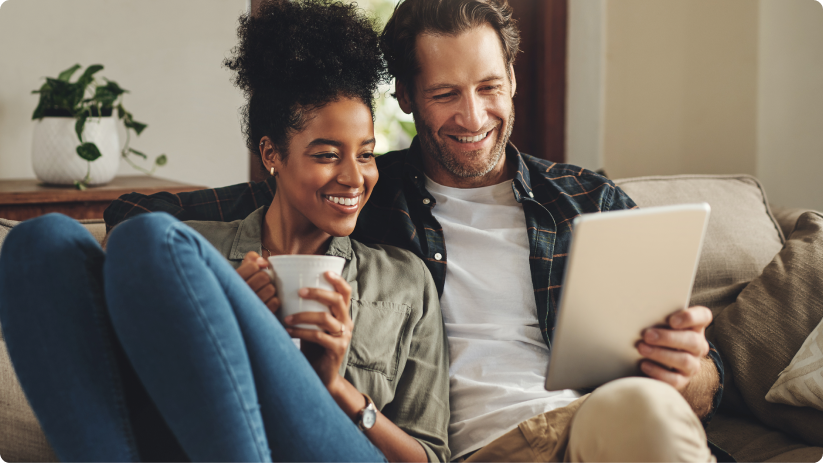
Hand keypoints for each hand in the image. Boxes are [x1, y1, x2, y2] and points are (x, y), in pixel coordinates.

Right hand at [236, 251, 279, 313]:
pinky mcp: (259, 315)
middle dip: (265, 278)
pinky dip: (274, 301)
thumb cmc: (243, 287)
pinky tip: (266, 302)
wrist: (237, 312)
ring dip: (270, 289)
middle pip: (264, 277)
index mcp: (233, 280)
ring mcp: (248, 306)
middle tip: (261, 283)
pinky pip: (275, 302)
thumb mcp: (242, 270)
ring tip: (263, 292)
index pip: (253, 266)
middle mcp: (238, 294)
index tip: (256, 270)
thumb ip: (251, 259)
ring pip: (270, 289)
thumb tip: (264, 262)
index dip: (258, 267)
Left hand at [284, 271, 352, 388]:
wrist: (321, 375)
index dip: (338, 279)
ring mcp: (344, 336)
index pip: (345, 291)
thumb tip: (284, 289)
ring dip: (303, 316)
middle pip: (337, 300)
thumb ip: (307, 309)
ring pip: (325, 318)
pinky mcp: (337, 349)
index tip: (324, 271)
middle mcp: (346, 322)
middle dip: (317, 292)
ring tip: (286, 318)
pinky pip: (319, 336)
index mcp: (342, 313)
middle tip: (299, 291)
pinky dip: (301, 332)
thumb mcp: (313, 325)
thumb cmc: (313, 346)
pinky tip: (288, 331)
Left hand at [637, 306, 711, 391]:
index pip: (703, 316)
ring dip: (660, 354)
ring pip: (684, 361)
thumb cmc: (656, 332)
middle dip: (668, 338)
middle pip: (692, 341)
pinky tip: (644, 364)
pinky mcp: (682, 380)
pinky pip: (675, 379)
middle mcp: (698, 345)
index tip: (671, 320)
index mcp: (695, 325)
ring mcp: (692, 364)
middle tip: (647, 335)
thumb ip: (656, 316)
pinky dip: (658, 372)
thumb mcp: (659, 322)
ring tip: (641, 348)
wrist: (655, 358)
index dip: (690, 317)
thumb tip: (639, 312)